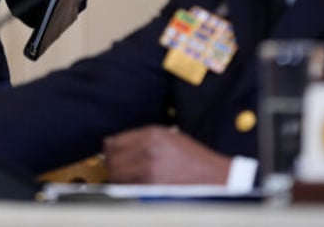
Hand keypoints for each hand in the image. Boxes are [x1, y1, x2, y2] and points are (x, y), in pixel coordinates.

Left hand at [103, 125, 230, 184]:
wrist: (214, 177)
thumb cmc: (194, 158)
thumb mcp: (168, 137)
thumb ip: (142, 139)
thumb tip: (117, 145)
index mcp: (151, 135)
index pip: (114, 142)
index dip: (110, 149)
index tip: (110, 153)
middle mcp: (148, 150)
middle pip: (112, 159)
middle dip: (111, 163)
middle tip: (115, 167)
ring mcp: (149, 170)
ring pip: (117, 175)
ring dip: (118, 176)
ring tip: (126, 177)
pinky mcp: (152, 188)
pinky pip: (128, 188)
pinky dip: (127, 187)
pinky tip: (134, 185)